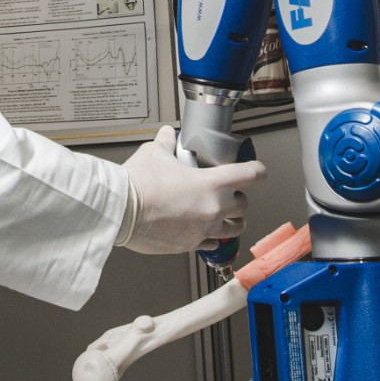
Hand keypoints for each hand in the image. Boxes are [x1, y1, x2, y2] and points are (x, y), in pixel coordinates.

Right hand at [119, 125, 265, 254]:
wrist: (121, 211)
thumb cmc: (139, 184)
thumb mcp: (154, 153)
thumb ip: (166, 143)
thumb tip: (167, 135)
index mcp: (212, 182)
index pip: (251, 174)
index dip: (257, 170)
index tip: (257, 170)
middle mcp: (214, 207)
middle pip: (244, 205)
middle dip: (239, 199)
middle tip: (230, 194)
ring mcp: (204, 228)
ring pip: (234, 228)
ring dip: (232, 221)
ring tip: (225, 216)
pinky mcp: (191, 244)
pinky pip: (212, 243)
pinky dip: (212, 237)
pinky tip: (205, 231)